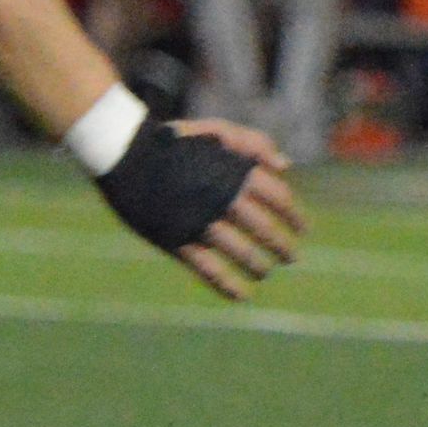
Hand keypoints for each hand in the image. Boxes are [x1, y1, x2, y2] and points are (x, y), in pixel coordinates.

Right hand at [154, 118, 306, 298]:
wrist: (124, 152)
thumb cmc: (176, 141)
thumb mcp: (217, 131)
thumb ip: (253, 144)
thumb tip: (286, 166)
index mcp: (235, 171)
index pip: (278, 199)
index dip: (295, 216)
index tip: (303, 229)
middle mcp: (222, 197)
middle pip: (265, 230)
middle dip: (283, 247)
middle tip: (292, 258)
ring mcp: (199, 221)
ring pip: (240, 252)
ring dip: (259, 266)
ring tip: (265, 271)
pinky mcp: (177, 240)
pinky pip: (208, 269)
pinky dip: (227, 284)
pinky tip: (241, 295)